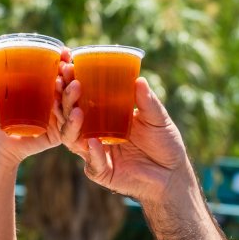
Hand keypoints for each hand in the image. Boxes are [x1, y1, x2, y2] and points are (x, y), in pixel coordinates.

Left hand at [0, 42, 69, 167]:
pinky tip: (75, 113)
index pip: (57, 72)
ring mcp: (55, 119)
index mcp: (40, 87)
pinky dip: (73, 122)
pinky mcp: (55, 137)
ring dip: (74, 96)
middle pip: (67, 87)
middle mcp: (51, 102)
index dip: (64, 61)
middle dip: (72, 77)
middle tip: (68, 68)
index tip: (66, 52)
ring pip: (70, 106)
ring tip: (74, 86)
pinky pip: (68, 129)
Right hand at [58, 67, 194, 203]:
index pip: (80, 98)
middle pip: (70, 116)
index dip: (70, 84)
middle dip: (66, 100)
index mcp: (103, 116)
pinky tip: (92, 141)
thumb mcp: (157, 117)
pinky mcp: (101, 172)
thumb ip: (147, 101)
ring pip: (72, 139)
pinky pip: (92, 162)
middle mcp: (93, 132)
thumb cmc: (164, 142)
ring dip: (71, 125)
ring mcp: (95, 153)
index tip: (68, 66)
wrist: (172, 173)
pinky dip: (92, 152)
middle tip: (71, 85)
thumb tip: (139, 80)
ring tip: (77, 112)